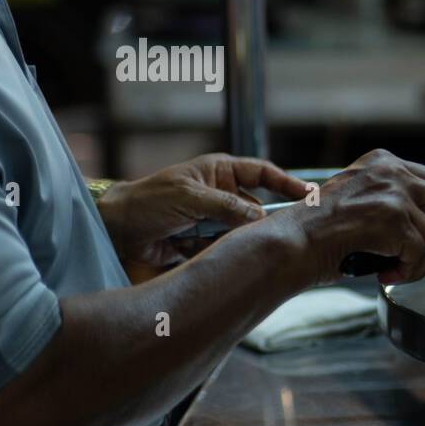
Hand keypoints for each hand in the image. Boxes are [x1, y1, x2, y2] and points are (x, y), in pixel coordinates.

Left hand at [98, 154, 310, 267]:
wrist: (115, 230)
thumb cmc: (146, 201)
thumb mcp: (189, 197)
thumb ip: (227, 206)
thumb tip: (261, 219)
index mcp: (220, 172)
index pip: (262, 173)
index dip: (287, 183)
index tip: (309, 195)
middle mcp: (222, 195)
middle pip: (257, 209)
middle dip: (256, 223)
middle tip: (265, 233)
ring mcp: (214, 220)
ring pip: (242, 232)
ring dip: (231, 239)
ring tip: (210, 240)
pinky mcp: (205, 243)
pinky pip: (225, 249)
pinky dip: (217, 253)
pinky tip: (197, 250)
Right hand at [283, 149, 424, 287]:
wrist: (293, 243)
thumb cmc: (320, 232)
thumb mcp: (362, 202)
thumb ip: (396, 204)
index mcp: (383, 162)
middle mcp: (391, 171)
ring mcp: (394, 194)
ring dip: (422, 264)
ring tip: (399, 273)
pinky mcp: (393, 219)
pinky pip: (421, 253)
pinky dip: (409, 271)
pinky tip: (387, 274)